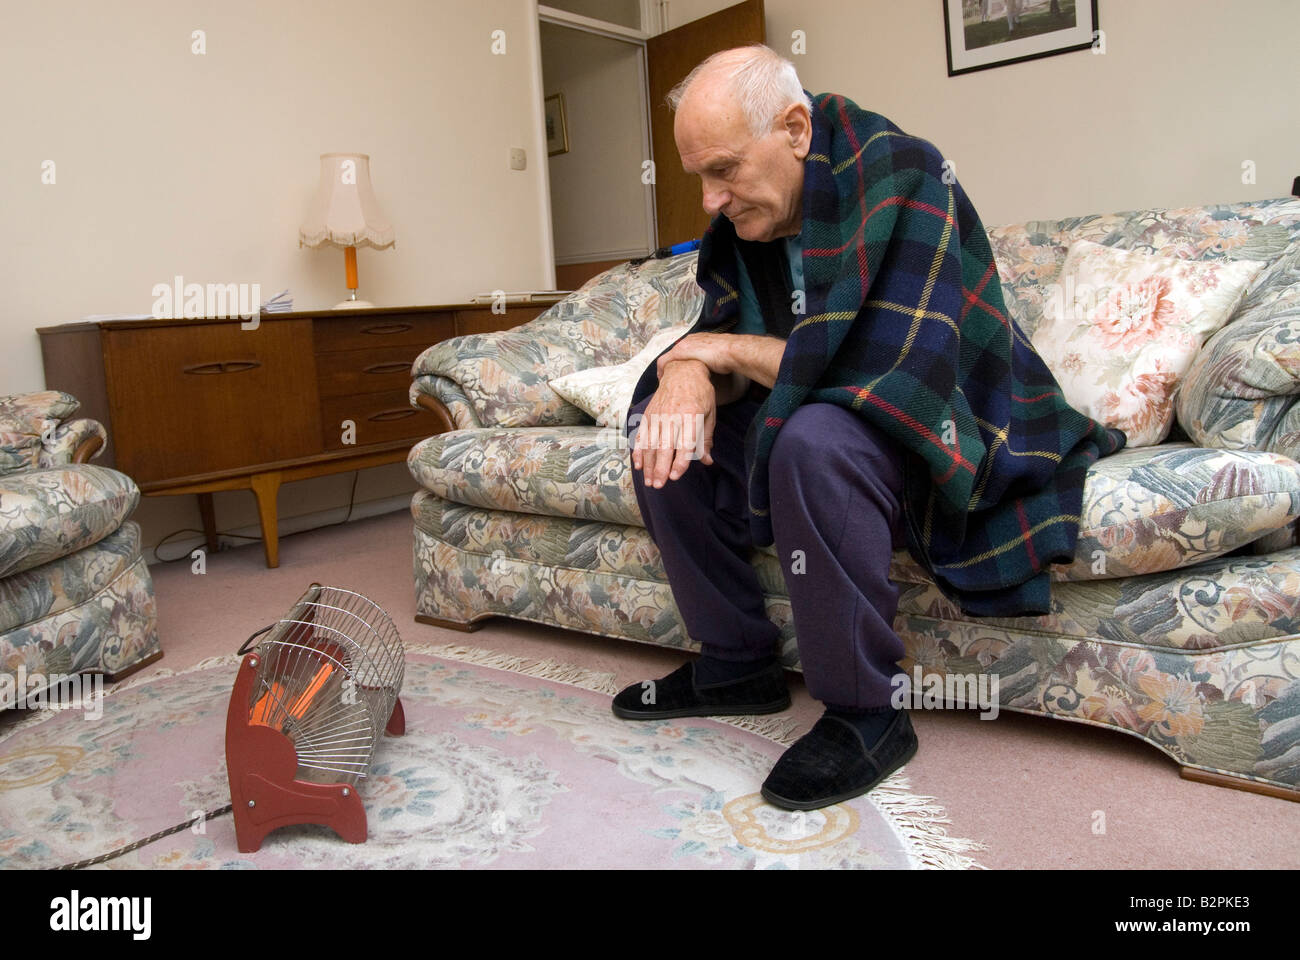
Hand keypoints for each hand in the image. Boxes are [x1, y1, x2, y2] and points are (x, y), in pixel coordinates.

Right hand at [632, 359, 716, 486]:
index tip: (675, 477)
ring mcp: (658, 414)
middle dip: (660, 468)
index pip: (684, 443)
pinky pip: (641, 435)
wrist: (682, 369)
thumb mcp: (709, 414)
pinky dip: (638, 450)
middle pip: (664, 446)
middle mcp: (672, 415)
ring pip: (651, 443)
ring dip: (648, 464)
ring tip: (649, 481)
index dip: (679, 462)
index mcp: (691, 415)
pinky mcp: (649, 414)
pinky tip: (638, 464)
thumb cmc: (700, 394)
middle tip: (658, 485)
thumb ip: (705, 438)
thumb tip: (707, 461)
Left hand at [657, 333, 784, 389]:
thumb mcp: (718, 357)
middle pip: (674, 354)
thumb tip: (715, 370)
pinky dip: (661, 370)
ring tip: (664, 379)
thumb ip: (712, 361)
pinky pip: (664, 361)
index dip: (680, 362)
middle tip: (668, 377)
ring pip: (667, 357)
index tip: (679, 372)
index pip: (684, 350)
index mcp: (698, 340)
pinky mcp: (679, 352)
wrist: (730, 351)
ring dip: (665, 369)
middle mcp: (689, 340)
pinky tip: (662, 379)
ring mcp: (683, 345)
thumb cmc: (729, 355)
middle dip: (671, 366)